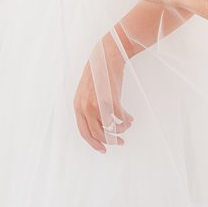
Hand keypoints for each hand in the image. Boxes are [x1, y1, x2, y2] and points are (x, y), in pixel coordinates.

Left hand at [73, 37, 131, 151]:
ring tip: (126, 126)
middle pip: (98, 133)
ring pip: (110, 127)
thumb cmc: (98, 75)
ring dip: (120, 130)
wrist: (106, 57)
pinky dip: (127, 120)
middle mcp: (85, 107)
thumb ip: (87, 109)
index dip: (94, 143)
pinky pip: (121, 117)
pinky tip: (130, 118)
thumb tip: (99, 127)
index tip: (104, 149)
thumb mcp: (85, 93)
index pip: (84, 132)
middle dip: (110, 141)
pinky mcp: (111, 99)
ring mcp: (98, 104)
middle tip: (120, 142)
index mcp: (78, 107)